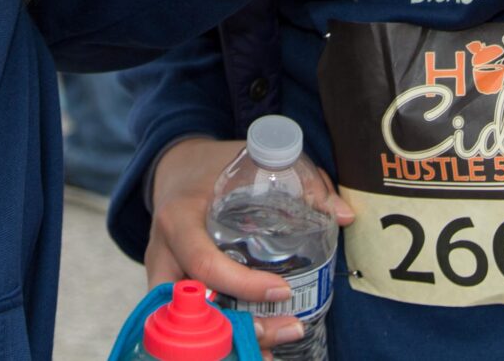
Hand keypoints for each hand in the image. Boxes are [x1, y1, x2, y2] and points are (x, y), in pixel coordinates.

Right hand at [145, 136, 355, 351]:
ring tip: (273, 349)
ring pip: (186, 324)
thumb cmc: (214, 166)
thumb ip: (300, 182)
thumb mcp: (253, 161)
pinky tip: (252, 347)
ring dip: (229, 342)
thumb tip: (342, 216)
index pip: (204, 262)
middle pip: (191, 307)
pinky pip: (188, 322)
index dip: (242, 284)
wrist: (173, 170)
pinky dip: (218, 339)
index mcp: (178, 219)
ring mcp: (162, 276)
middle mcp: (163, 253)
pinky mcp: (169, 290)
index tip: (282, 290)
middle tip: (289, 327)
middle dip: (237, 330)